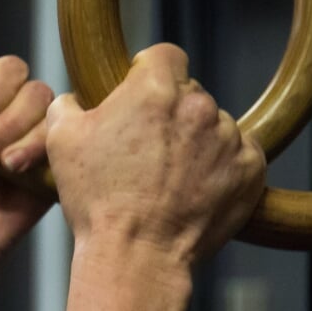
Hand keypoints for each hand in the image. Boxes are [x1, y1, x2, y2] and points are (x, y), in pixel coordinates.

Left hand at [0, 55, 55, 268]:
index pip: (7, 69)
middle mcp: (14, 115)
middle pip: (34, 88)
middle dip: (9, 119)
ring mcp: (38, 139)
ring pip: (53, 111)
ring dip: (24, 137)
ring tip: (4, 167)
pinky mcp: (56, 164)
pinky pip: (67, 140)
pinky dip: (43, 150)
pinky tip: (22, 172)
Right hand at [46, 44, 263, 264]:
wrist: (137, 255)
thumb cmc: (97, 200)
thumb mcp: (61, 143)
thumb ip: (67, 105)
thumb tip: (72, 98)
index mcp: (155, 89)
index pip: (164, 55)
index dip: (148, 72)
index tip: (140, 96)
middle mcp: (198, 105)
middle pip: (188, 93)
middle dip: (170, 113)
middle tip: (146, 150)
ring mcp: (230, 137)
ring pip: (213, 126)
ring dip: (196, 142)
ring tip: (168, 178)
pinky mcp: (251, 168)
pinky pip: (238, 155)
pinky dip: (220, 168)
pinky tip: (193, 189)